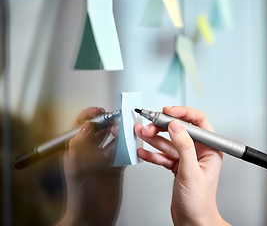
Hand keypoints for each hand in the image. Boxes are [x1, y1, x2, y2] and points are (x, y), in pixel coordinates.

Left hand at [56, 107, 123, 225]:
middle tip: (118, 121)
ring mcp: (104, 159)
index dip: (90, 115)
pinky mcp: (116, 167)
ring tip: (125, 132)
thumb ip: (80, 144)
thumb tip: (86, 124)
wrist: (92, 217)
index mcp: (76, 149)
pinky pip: (124, 152)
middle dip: (110, 122)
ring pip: (114, 139)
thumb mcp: (76, 167)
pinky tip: (130, 145)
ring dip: (121, 134)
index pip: (82, 125)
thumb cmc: (79, 196)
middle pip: (101, 130)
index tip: (101, 110)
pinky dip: (129, 147)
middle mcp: (90, 152)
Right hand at [134, 106, 229, 225]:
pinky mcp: (177, 167)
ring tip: (141, 133)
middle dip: (162, 127)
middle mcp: (198, 151)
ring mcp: (187, 159)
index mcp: (209, 149)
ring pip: (169, 142)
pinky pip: (163, 155)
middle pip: (179, 130)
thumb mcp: (191, 171)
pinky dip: (153, 153)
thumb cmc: (199, 202)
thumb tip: (176, 125)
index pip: (197, 121)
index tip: (167, 112)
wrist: (193, 222)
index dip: (182, 113)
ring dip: (154, 138)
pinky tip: (143, 151)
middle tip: (147, 126)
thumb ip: (184, 146)